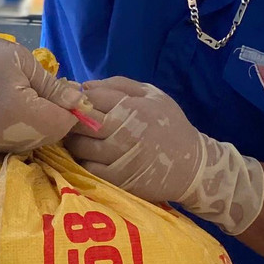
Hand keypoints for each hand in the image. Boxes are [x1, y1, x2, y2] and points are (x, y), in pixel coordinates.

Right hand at [0, 0, 89, 154]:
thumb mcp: (22, 61)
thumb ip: (52, 86)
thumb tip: (80, 104)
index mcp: (16, 111)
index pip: (61, 124)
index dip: (70, 111)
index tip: (67, 95)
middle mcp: (2, 137)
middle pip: (47, 138)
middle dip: (54, 119)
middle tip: (48, 94)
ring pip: (29, 144)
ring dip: (37, 127)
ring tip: (27, 100)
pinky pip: (9, 145)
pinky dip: (17, 132)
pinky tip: (8, 111)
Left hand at [65, 76, 263, 234]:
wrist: (192, 166)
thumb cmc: (170, 126)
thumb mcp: (153, 95)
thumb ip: (119, 85)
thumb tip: (85, 85)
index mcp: (134, 107)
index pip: (93, 97)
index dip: (79, 99)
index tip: (76, 102)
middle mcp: (126, 131)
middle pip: (82, 122)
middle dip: (72, 120)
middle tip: (71, 121)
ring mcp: (121, 157)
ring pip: (81, 146)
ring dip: (74, 141)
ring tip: (79, 138)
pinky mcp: (119, 179)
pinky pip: (88, 168)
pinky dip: (83, 161)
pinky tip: (89, 156)